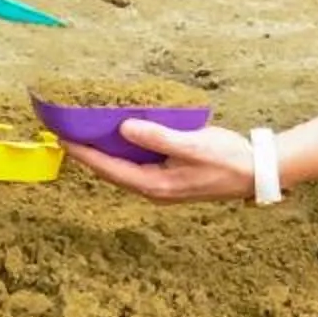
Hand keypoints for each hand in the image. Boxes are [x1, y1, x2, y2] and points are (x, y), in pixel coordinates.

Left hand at [63, 120, 257, 200]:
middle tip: (65, 132)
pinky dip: (124, 150)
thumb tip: (123, 129)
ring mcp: (161, 184)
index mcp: (154, 184)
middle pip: (110, 170)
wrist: (256, 172)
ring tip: (85, 132)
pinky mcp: (170, 176)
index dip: (83, 153)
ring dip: (104, 151)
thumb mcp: (191, 145)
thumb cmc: (227, 159)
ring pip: (123, 167)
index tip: (61, 137)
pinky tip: (119, 135)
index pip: (108, 168)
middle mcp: (153, 188)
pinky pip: (137, 163)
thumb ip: (156, 137)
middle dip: (88, 153)